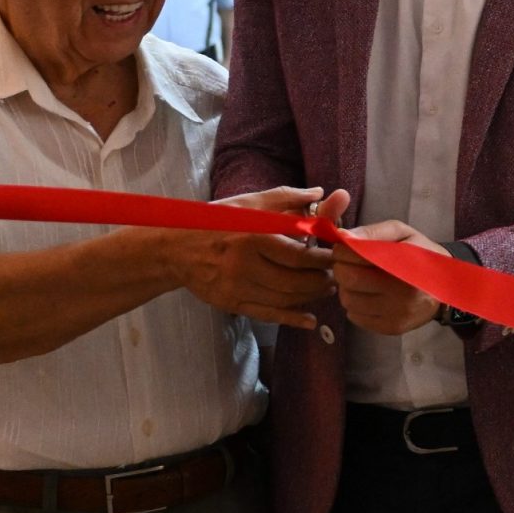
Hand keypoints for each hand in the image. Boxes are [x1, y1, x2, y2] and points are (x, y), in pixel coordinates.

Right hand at [173, 186, 339, 327]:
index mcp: (253, 236)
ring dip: (312, 296)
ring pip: (286, 299)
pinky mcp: (232, 303)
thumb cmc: (217, 221)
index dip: (324, 260)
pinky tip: (310, 319)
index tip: (337, 256)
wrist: (176, 248)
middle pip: (296, 281)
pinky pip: (268, 314)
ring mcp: (237, 288)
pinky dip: (293, 318)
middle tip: (336, 275)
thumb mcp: (250, 202)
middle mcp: (245, 265)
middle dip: (322, 280)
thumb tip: (321, 192)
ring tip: (325, 288)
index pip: (300, 255)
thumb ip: (287, 197)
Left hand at [330, 219, 445, 336]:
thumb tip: (342, 236)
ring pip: (348, 300)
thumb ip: (373, 232)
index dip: (343, 251)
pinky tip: (369, 297)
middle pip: (348, 279)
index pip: (355, 256)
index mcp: (405, 262)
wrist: (448, 285)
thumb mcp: (403, 233)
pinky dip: (356, 305)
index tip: (346, 249)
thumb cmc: (421, 254)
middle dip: (341, 269)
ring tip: (361, 281)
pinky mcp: (392, 328)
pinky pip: (356, 317)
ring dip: (347, 288)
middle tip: (349, 265)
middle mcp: (403, 291)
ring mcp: (398, 313)